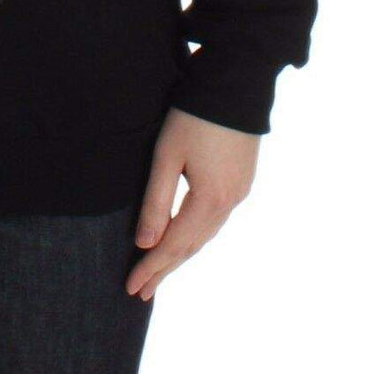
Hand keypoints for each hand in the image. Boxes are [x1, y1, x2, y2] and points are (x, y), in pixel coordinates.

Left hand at [125, 107, 258, 300]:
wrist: (238, 82)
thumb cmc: (194, 114)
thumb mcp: (167, 155)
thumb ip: (157, 201)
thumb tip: (144, 243)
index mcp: (210, 200)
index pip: (174, 244)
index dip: (152, 267)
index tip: (131, 287)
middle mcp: (230, 201)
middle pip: (192, 245)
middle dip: (165, 268)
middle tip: (141, 291)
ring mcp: (240, 191)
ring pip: (206, 233)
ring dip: (182, 253)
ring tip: (159, 271)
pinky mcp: (242, 179)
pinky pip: (216, 219)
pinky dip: (197, 234)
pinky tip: (186, 237)